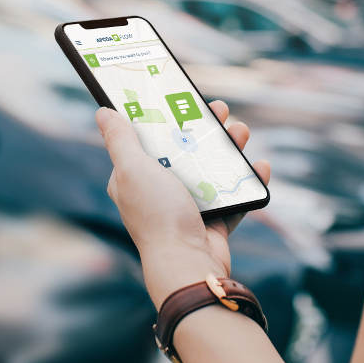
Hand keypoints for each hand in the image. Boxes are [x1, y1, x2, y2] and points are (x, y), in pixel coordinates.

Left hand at [96, 100, 271, 308]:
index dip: (165, 118)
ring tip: (242, 132)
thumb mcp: (132, 169)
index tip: (182, 98)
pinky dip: (248, 180)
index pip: (148, 140)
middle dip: (205, 128)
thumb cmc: (157, 215)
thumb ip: (120, 140)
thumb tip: (103, 112)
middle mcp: (160, 191)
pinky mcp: (213, 221)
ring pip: (212, 168)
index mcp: (135, 178)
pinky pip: (233, 196)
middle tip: (221, 110)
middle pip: (185, 150)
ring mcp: (188, 207)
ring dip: (230, 148)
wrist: (188, 264)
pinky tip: (260, 166)